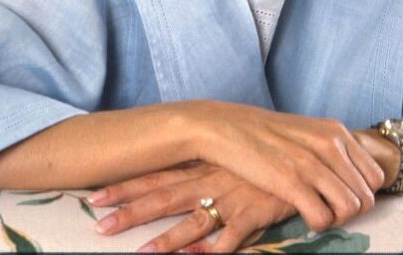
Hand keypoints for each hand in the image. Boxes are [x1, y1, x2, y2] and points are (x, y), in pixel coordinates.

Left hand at [90, 162, 296, 252]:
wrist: (306, 157)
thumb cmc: (266, 159)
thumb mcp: (231, 158)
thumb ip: (205, 169)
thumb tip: (178, 180)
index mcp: (204, 166)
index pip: (158, 175)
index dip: (127, 186)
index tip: (95, 195)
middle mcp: (212, 180)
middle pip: (165, 197)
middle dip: (132, 211)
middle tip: (100, 224)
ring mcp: (233, 197)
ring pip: (193, 221)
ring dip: (167, 240)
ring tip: (140, 254)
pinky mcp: (254, 213)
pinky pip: (232, 236)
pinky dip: (216, 249)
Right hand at [190, 102, 384, 231]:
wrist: (225, 127)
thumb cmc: (265, 133)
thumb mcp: (307, 131)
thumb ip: (330, 148)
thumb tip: (350, 175)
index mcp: (337, 132)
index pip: (375, 176)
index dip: (362, 194)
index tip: (342, 196)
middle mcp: (330, 145)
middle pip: (366, 196)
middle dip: (351, 211)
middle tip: (329, 210)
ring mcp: (312, 163)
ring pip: (350, 208)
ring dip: (336, 220)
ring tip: (317, 214)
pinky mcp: (290, 182)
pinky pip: (323, 217)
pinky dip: (318, 224)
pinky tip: (304, 216)